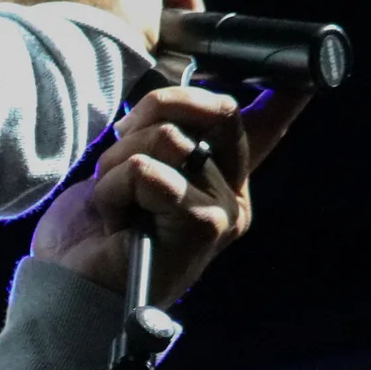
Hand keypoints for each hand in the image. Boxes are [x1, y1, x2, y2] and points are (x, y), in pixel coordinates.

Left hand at [29, 83, 307, 306]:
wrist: (69, 290)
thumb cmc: (93, 232)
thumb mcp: (127, 168)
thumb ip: (161, 133)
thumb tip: (183, 88)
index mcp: (220, 176)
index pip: (266, 123)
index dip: (284, 95)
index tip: (301, 79)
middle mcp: (231, 194)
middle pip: (213, 109)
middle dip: (152, 114)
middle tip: (120, 156)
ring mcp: (221, 211)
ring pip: (170, 140)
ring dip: (118, 161)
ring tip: (112, 199)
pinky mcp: (202, 225)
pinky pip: (149, 170)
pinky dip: (113, 187)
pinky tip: (112, 219)